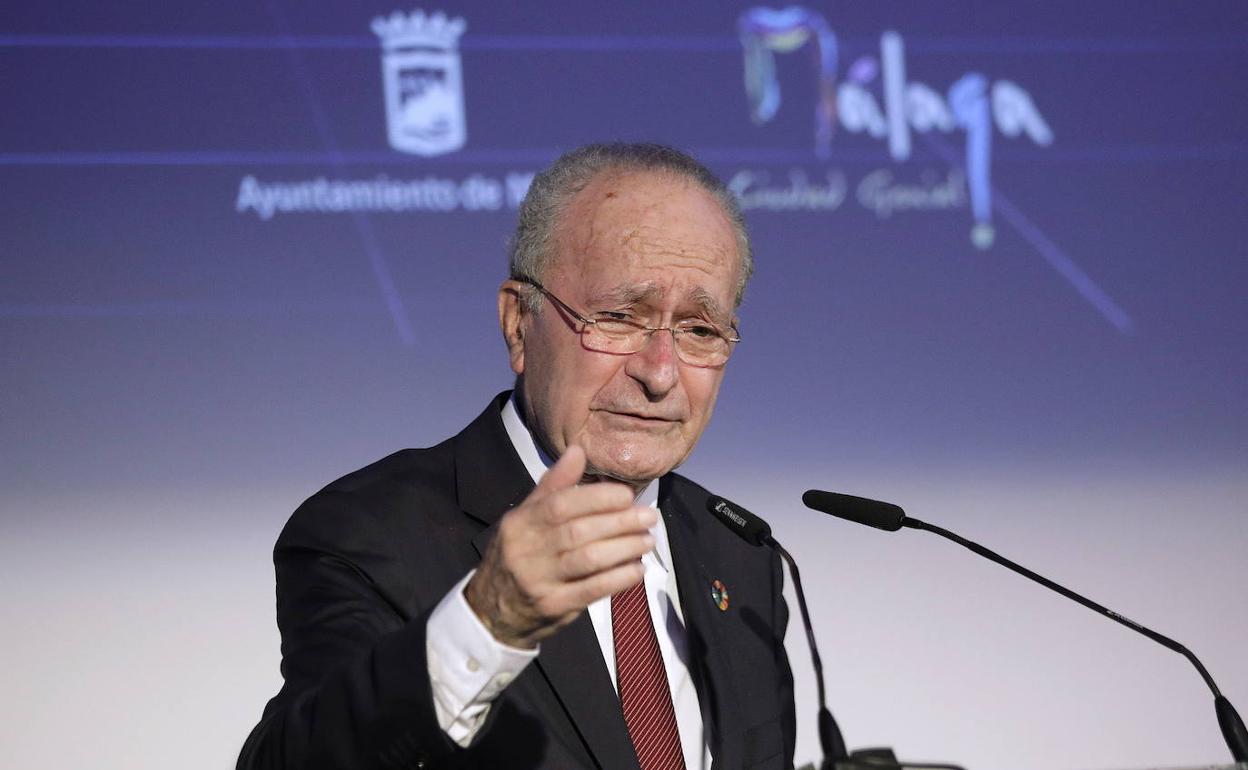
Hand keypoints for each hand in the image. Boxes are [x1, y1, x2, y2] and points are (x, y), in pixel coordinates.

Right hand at [464, 445, 655, 648]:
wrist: (491, 613)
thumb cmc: (517, 557)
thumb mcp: (524, 519)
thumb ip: (553, 486)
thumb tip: (577, 450)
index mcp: (520, 523)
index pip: (560, 504)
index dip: (597, 498)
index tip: (626, 495)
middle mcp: (526, 551)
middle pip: (578, 531)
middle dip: (620, 522)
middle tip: (648, 517)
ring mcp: (539, 581)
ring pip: (587, 560)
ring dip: (624, 548)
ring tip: (647, 540)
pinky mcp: (553, 607)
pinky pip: (591, 591)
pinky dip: (618, 579)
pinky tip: (636, 570)